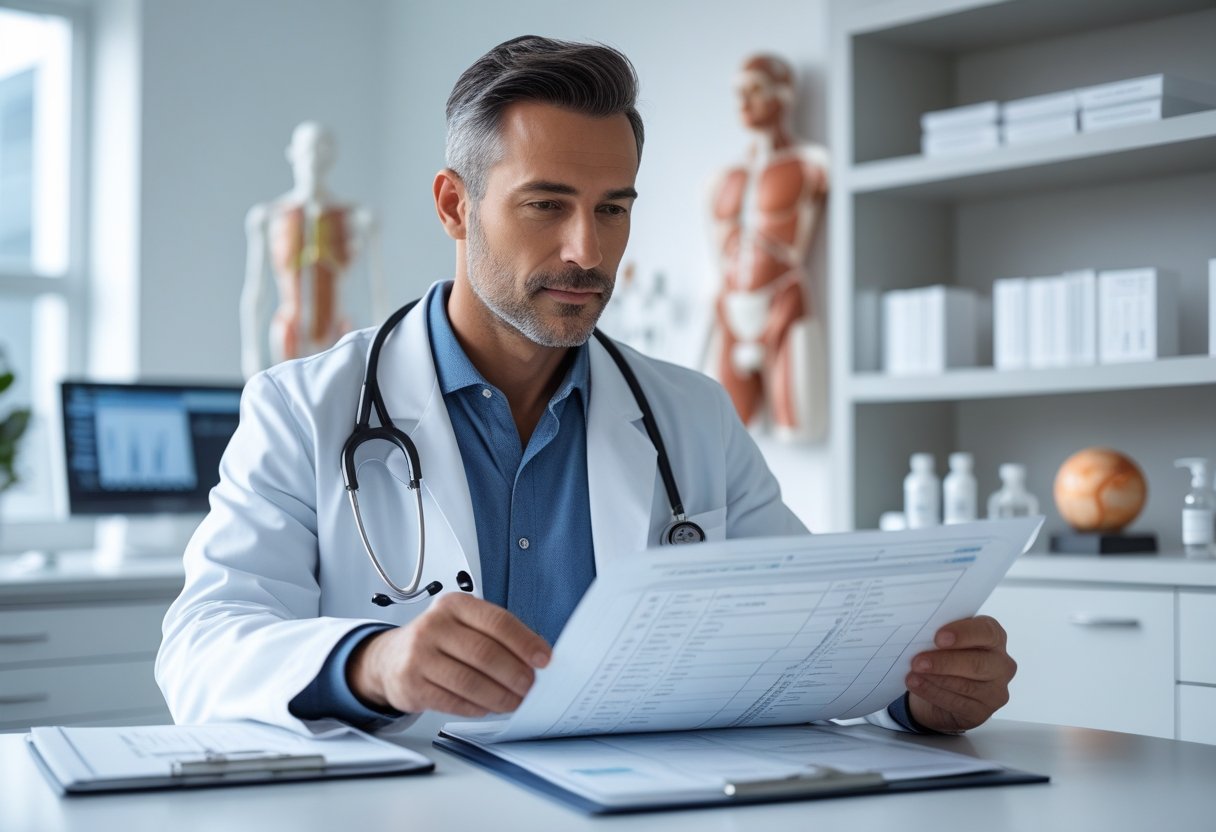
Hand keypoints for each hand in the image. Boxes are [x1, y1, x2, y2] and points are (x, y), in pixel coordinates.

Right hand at [347, 594, 550, 717]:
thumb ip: (497, 635)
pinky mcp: (412, 684)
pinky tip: (490, 707)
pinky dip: (478, 707)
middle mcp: (434, 626)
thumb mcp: (464, 624)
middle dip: (515, 673)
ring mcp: (419, 655)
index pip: (497, 621)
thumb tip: (536, 657)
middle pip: (485, 653)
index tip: (544, 659)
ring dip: (500, 696)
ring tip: (515, 701)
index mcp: (454, 605)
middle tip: (530, 686)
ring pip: (470, 681)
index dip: (525, 642)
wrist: (390, 658)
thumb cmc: (438, 640)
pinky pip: (454, 701)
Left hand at [906, 615, 1015, 733]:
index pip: (987, 632)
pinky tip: (917, 685)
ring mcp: (996, 690)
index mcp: (994, 637)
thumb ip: (942, 634)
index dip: (963, 634)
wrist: (937, 687)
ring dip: (935, 679)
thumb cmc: (945, 655)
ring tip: (913, 673)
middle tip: (918, 661)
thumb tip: (923, 632)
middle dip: (944, 662)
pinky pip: (958, 703)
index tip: (938, 638)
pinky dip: (933, 693)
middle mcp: (1001, 664)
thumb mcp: (945, 640)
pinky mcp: (983, 711)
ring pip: (966, 686)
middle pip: (977, 663)